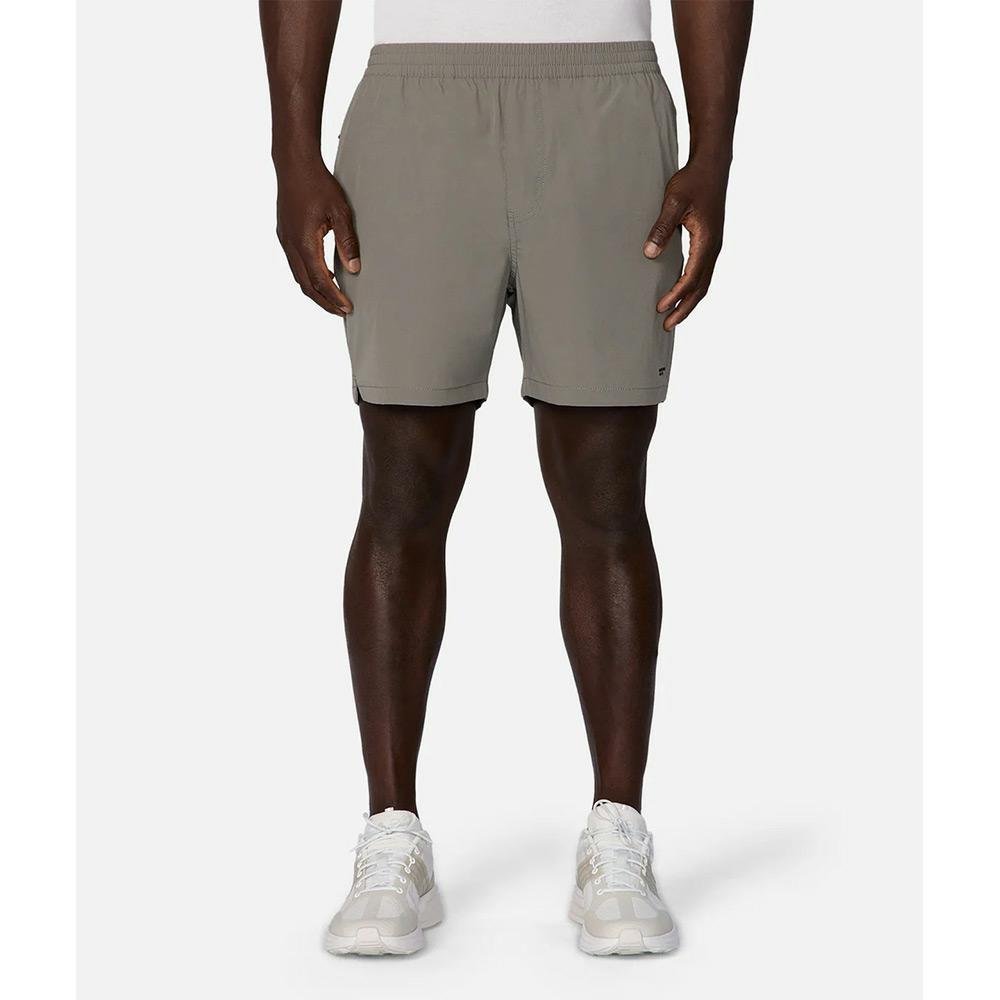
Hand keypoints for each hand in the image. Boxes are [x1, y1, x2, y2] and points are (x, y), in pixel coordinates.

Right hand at [275, 161, 359, 315]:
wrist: (294, 164)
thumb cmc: (319, 184)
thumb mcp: (340, 212)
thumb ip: (347, 242)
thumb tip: (355, 269)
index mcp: (304, 243)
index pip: (320, 281)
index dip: (334, 297)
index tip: (348, 308)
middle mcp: (290, 245)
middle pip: (306, 285)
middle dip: (324, 302)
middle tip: (342, 312)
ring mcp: (285, 240)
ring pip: (299, 277)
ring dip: (316, 291)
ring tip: (334, 299)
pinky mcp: (285, 235)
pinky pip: (296, 265)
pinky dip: (309, 276)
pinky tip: (324, 276)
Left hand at [643, 162, 728, 329]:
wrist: (713, 165)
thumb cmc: (693, 181)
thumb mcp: (674, 201)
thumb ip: (661, 227)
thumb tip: (649, 253)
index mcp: (706, 241)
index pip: (691, 278)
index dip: (676, 296)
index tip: (660, 308)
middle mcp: (713, 247)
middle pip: (700, 288)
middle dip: (684, 308)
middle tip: (667, 326)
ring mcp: (713, 246)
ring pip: (703, 282)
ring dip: (688, 301)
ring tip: (673, 316)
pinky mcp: (709, 242)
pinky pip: (702, 272)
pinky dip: (692, 287)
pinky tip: (680, 292)